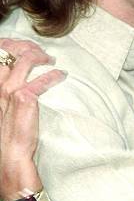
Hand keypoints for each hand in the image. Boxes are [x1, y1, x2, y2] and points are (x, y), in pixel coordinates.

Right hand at [0, 39, 65, 200]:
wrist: (9, 155)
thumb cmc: (7, 134)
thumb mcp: (2, 107)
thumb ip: (7, 91)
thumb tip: (22, 79)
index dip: (12, 45)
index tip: (24, 46)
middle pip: (12, 52)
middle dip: (28, 46)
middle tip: (41, 52)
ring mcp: (10, 90)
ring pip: (26, 59)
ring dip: (41, 56)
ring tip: (51, 60)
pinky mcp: (25, 98)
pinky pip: (42, 80)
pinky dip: (54, 75)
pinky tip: (61, 75)